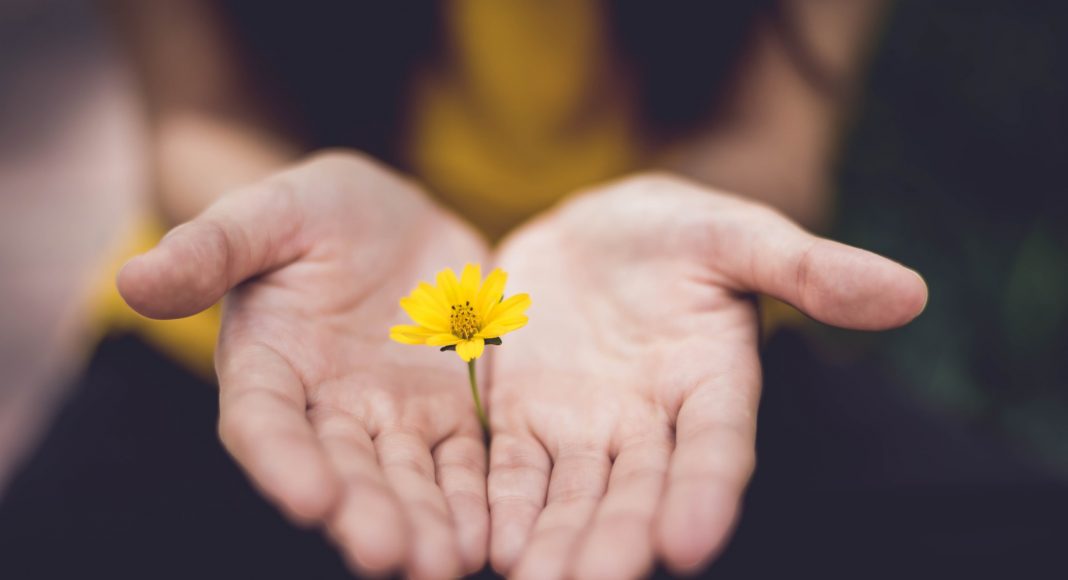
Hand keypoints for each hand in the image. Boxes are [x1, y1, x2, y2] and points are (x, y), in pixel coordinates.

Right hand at [118, 152, 489, 578]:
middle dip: (365, 513)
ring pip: (408, 478)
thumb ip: (211, 247)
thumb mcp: (267, 213)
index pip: (266, 423)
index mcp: (269, 365)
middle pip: (343, 469)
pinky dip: (475, 498)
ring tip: (445, 563)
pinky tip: (491, 535)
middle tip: (389, 556)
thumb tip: (133, 278)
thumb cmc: (314, 212)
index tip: (310, 498)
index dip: (283, 461)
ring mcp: (393, 416)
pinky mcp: (450, 412)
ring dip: (425, 522)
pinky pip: (464, 461)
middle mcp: (327, 407)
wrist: (391, 218)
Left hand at [486, 174, 926, 577]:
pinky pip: (511, 469)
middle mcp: (650, 423)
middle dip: (618, 540)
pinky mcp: (523, 419)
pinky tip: (489, 544)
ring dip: (557, 541)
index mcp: (712, 382)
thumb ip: (807, 267)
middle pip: (638, 491)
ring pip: (572, 496)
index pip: (717, 447)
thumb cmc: (675, 231)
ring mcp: (583, 427)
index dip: (707, 492)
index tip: (691, 542)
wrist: (589, 232)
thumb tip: (909, 292)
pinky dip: (501, 505)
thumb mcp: (735, 234)